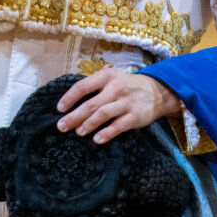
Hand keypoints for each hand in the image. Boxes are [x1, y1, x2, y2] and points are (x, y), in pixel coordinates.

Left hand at [55, 68, 182, 143]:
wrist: (156, 91)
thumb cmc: (126, 86)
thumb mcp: (111, 79)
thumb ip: (93, 86)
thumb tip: (70, 102)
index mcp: (106, 77)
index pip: (83, 86)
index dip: (69, 98)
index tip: (59, 109)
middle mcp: (116, 88)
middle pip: (91, 103)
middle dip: (74, 116)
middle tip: (62, 126)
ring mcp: (126, 102)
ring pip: (103, 114)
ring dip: (88, 124)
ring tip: (78, 132)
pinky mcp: (135, 116)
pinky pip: (118, 126)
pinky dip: (106, 133)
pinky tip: (96, 139)